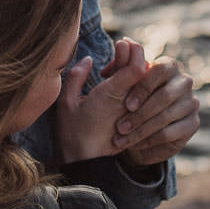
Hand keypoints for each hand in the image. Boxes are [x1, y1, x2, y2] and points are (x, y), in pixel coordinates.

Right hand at [53, 39, 149, 163]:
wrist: (85, 164)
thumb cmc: (71, 133)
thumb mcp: (65, 102)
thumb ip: (76, 76)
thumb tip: (89, 60)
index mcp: (111, 94)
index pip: (136, 66)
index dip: (132, 51)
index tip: (121, 45)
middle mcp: (126, 102)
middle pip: (143, 71)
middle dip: (134, 56)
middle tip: (120, 51)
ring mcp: (131, 111)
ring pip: (144, 83)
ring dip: (136, 70)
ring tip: (119, 67)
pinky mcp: (133, 118)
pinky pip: (141, 95)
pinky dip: (135, 84)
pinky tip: (122, 83)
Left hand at [106, 52, 199, 166]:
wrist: (132, 132)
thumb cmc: (122, 102)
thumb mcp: (117, 84)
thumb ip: (121, 64)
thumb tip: (125, 41)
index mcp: (167, 66)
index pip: (160, 70)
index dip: (143, 87)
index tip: (126, 105)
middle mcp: (183, 81)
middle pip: (166, 95)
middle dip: (140, 113)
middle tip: (121, 126)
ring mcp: (191, 102)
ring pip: (167, 116)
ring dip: (142, 129)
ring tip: (123, 138)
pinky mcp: (193, 124)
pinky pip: (172, 133)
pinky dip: (150, 140)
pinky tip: (136, 145)